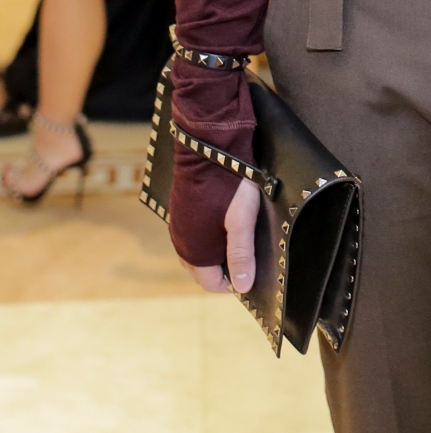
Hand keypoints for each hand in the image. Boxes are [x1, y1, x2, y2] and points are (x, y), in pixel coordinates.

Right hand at [183, 177, 259, 294]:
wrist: (208, 146)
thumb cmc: (228, 183)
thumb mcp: (242, 220)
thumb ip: (241, 254)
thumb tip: (243, 287)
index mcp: (193, 250)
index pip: (211, 283)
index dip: (232, 282)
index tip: (250, 271)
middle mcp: (181, 241)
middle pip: (202, 269)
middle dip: (223, 269)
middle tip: (246, 256)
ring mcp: (178, 224)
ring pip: (197, 251)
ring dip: (215, 252)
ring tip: (238, 239)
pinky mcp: (181, 208)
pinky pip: (193, 233)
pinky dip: (207, 237)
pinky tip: (223, 222)